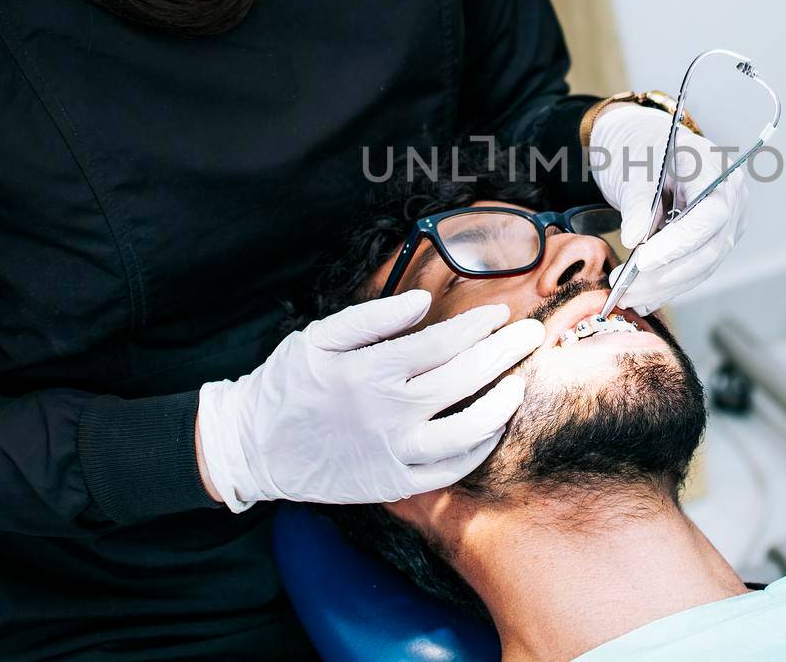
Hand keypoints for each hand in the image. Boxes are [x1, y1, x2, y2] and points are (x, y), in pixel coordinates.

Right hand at [196, 290, 542, 509]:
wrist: (253, 445)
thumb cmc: (287, 384)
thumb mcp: (318, 337)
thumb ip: (372, 318)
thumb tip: (422, 301)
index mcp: (370, 371)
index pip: (442, 343)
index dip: (477, 326)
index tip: (499, 315)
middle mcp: (388, 413)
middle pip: (464, 379)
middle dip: (504, 353)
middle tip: (532, 336)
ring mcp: (393, 452)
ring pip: (466, 431)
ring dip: (499, 406)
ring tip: (518, 385)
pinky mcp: (393, 483)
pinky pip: (448, 471)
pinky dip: (476, 450)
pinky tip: (490, 430)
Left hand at [590, 103, 747, 314]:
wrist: (646, 147)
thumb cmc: (642, 148)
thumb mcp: (634, 167)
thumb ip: (637, 202)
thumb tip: (633, 239)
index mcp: (716, 169)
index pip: (710, 215)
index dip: (679, 243)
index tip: (643, 261)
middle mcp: (731, 199)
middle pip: (707, 249)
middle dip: (665, 275)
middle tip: (625, 289)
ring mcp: (727, 223)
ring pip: (701, 266)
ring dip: (663, 287)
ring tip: (626, 298)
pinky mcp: (713, 241)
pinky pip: (694, 268)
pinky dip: (667, 285)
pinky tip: (640, 298)